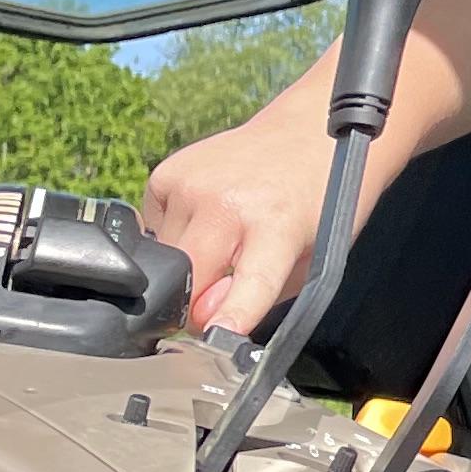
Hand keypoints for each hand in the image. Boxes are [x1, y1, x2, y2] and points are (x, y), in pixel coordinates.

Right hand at [141, 110, 331, 337]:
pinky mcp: (166, 174)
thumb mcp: (314, 256)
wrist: (308, 133)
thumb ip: (265, 293)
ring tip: (225, 240)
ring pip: (163, 259)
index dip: (232, 315)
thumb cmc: (317, 201)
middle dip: (193, 304)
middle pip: (185, 279)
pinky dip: (174, 234)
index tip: (218, 338)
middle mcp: (228, 201)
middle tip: (218, 297)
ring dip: (186, 266)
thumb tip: (205, 317)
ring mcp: (191, 185)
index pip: (252, 282)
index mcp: (278, 225)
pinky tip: (207, 217)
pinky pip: (153, 227)